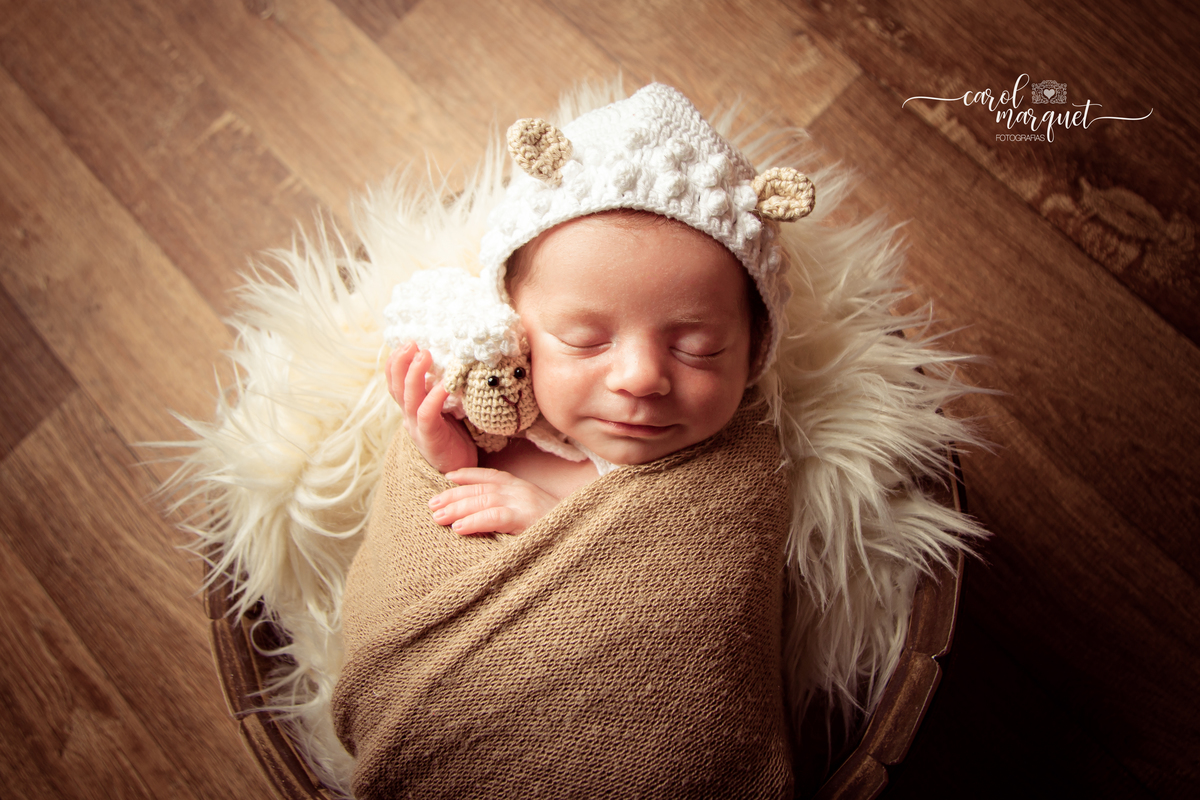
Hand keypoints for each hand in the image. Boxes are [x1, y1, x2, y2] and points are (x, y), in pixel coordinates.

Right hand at [387, 343, 477, 473]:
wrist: (459, 471)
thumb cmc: (454, 438)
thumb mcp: (444, 411)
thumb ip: (438, 393)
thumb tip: (447, 366)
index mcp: (410, 410)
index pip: (395, 383)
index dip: (396, 363)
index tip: (405, 344)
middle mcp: (409, 417)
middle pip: (397, 387)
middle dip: (400, 362)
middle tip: (411, 343)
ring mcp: (417, 428)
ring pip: (409, 397)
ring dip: (414, 374)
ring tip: (423, 355)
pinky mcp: (430, 437)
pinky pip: (427, 414)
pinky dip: (434, 397)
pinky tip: (444, 384)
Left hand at [429, 468, 558, 534]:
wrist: (582, 534)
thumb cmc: (556, 530)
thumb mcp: (532, 514)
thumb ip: (511, 509)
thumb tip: (483, 514)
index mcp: (521, 487)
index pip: (491, 476)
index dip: (468, 475)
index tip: (448, 478)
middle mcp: (521, 490)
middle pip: (481, 489)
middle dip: (454, 496)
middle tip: (432, 505)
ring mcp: (524, 503)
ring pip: (483, 501)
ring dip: (458, 508)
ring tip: (438, 517)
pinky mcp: (526, 519)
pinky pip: (495, 517)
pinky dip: (474, 521)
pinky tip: (458, 529)